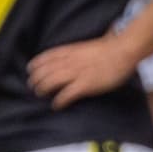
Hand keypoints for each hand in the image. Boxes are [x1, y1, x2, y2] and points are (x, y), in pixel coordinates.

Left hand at [27, 34, 146, 102]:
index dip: (35, 64)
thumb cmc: (111, 48)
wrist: (122, 52)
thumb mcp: (89, 46)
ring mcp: (76, 74)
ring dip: (42, 89)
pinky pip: (66, 95)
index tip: (30, 69)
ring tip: (39, 94)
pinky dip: (59, 101)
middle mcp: (69, 62)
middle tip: (32, 86)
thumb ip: (79, 50)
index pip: (46, 57)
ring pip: (50, 82)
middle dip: (36, 79)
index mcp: (70, 51)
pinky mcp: (85, 85)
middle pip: (45, 71)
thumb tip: (77, 52)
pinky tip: (56, 105)